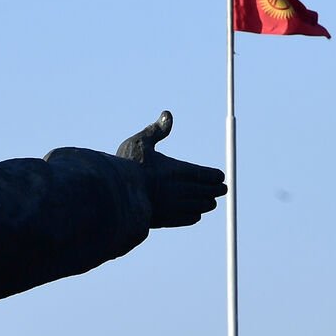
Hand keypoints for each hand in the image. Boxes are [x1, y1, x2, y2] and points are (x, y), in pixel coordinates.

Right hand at [116, 111, 226, 227]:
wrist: (113, 198)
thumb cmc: (126, 167)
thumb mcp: (139, 142)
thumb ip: (156, 131)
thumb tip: (168, 115)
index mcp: (175, 170)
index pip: (203, 174)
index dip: (214, 176)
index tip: (221, 176)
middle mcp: (178, 190)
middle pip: (205, 191)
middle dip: (215, 189)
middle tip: (222, 189)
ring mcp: (173, 207)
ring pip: (199, 206)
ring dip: (206, 203)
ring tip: (210, 202)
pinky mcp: (164, 220)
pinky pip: (187, 219)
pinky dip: (194, 215)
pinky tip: (195, 213)